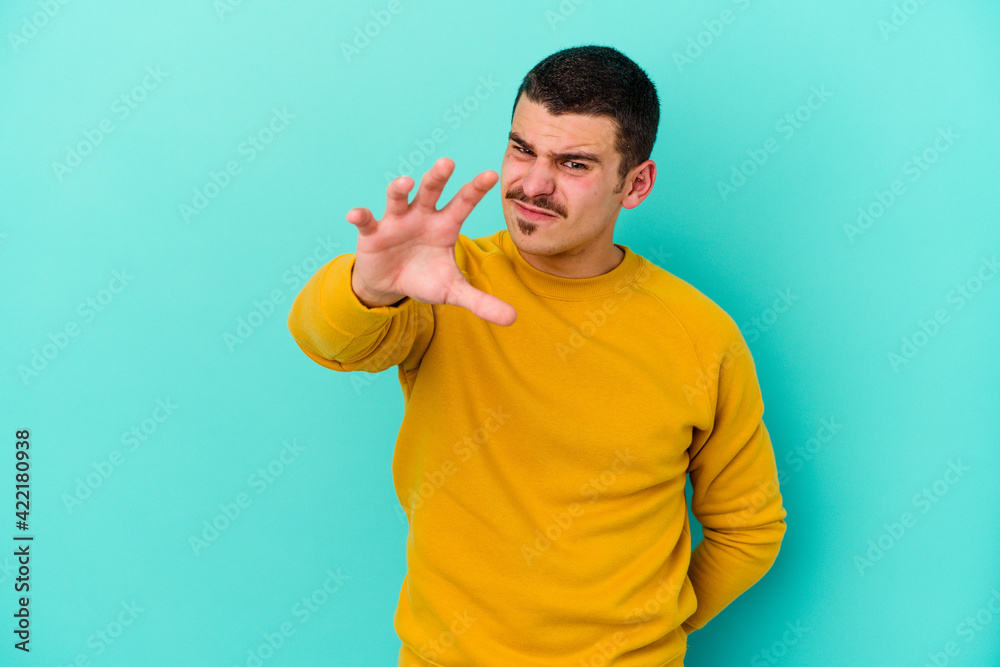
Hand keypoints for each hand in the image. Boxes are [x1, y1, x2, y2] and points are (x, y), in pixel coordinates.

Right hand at [346, 157, 516, 325]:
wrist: (390, 285)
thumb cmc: (425, 278)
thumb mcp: (452, 291)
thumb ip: (481, 302)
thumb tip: (513, 319)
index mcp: (445, 225)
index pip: (463, 203)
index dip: (475, 189)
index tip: (491, 174)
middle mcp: (422, 216)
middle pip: (431, 190)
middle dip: (438, 176)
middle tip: (448, 162)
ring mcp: (396, 221)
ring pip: (398, 199)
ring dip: (400, 189)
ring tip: (405, 183)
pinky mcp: (373, 233)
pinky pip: (367, 221)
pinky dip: (361, 216)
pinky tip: (355, 215)